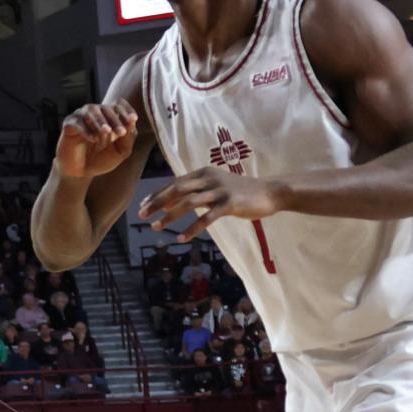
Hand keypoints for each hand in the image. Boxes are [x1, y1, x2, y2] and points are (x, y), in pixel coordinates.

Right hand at [54, 100, 139, 178]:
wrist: (81, 172)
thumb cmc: (101, 159)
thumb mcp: (120, 152)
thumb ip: (128, 138)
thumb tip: (133, 121)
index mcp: (109, 117)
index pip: (119, 105)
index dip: (127, 109)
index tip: (133, 118)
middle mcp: (95, 113)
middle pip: (106, 107)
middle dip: (115, 120)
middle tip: (120, 133)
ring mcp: (81, 117)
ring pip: (91, 110)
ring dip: (100, 121)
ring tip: (106, 133)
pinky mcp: (68, 124)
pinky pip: (77, 122)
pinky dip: (86, 129)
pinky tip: (92, 139)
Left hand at [138, 169, 283, 239]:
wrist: (270, 192)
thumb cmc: (241, 191)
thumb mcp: (216, 187)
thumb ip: (196, 192)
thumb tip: (171, 202)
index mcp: (204, 173)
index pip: (174, 183)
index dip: (157, 194)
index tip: (143, 205)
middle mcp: (209, 178)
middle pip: (176, 190)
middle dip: (156, 203)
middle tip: (142, 216)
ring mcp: (219, 190)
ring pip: (188, 203)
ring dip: (169, 216)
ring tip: (156, 227)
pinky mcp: (229, 204)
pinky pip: (206, 218)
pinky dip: (191, 228)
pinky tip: (181, 238)